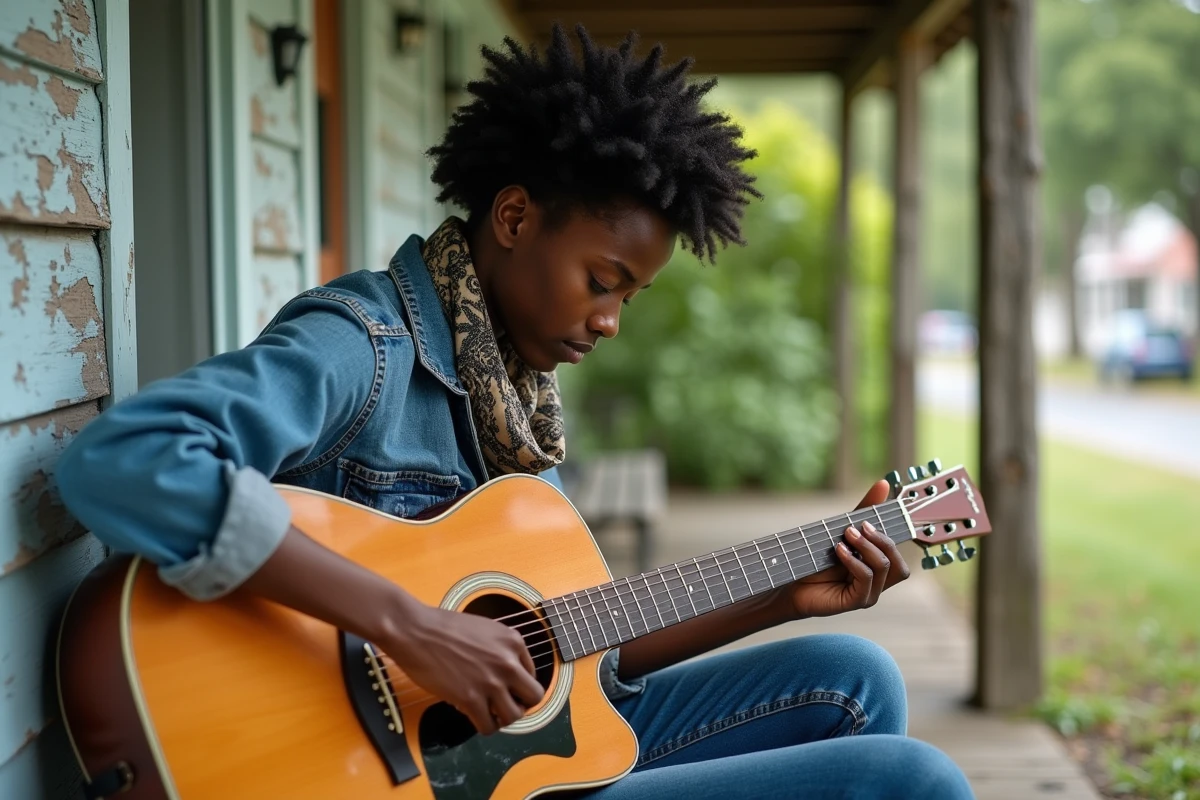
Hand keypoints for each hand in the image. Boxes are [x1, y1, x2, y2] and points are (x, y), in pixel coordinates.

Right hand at [384, 605, 544, 734]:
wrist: (415, 630)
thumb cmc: (442, 627)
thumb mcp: (484, 628)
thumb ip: (500, 649)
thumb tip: (505, 675)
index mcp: (513, 642)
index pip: (532, 674)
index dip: (517, 684)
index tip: (504, 687)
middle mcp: (508, 662)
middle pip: (533, 697)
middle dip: (520, 703)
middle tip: (502, 704)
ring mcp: (491, 682)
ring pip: (514, 716)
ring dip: (501, 718)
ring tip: (487, 711)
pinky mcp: (470, 699)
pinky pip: (488, 726)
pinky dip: (483, 726)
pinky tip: (473, 716)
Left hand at [775, 480, 910, 619]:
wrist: (789, 581)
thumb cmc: (815, 558)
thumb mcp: (840, 531)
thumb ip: (863, 512)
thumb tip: (884, 483)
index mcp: (876, 567)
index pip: (897, 551)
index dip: (895, 532)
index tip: (879, 514)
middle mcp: (877, 583)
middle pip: (898, 563)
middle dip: (882, 540)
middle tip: (859, 526)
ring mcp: (869, 594)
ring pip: (885, 568)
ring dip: (867, 547)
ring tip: (846, 535)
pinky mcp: (856, 602)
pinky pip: (866, 579)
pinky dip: (855, 561)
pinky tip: (840, 550)